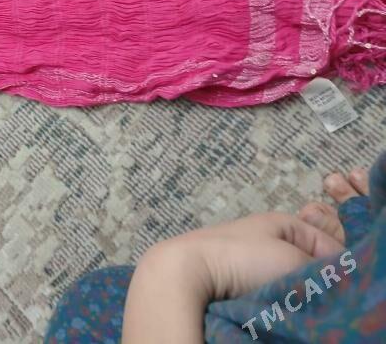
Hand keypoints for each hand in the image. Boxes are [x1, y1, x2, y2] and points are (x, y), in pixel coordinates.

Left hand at [122, 212, 344, 342]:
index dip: (336, 264)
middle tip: (318, 298)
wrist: (186, 273)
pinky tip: (269, 306)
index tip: (340, 286)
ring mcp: (245, 256)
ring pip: (282, 277)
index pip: (325, 242)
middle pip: (302, 261)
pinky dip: (269, 298)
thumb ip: (321, 270)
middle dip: (312, 279)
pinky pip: (260, 288)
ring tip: (291, 304)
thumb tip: (333, 281)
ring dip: (290, 291)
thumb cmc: (241, 259)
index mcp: (280, 221)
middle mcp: (263, 234)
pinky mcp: (230, 277)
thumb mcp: (292, 260)